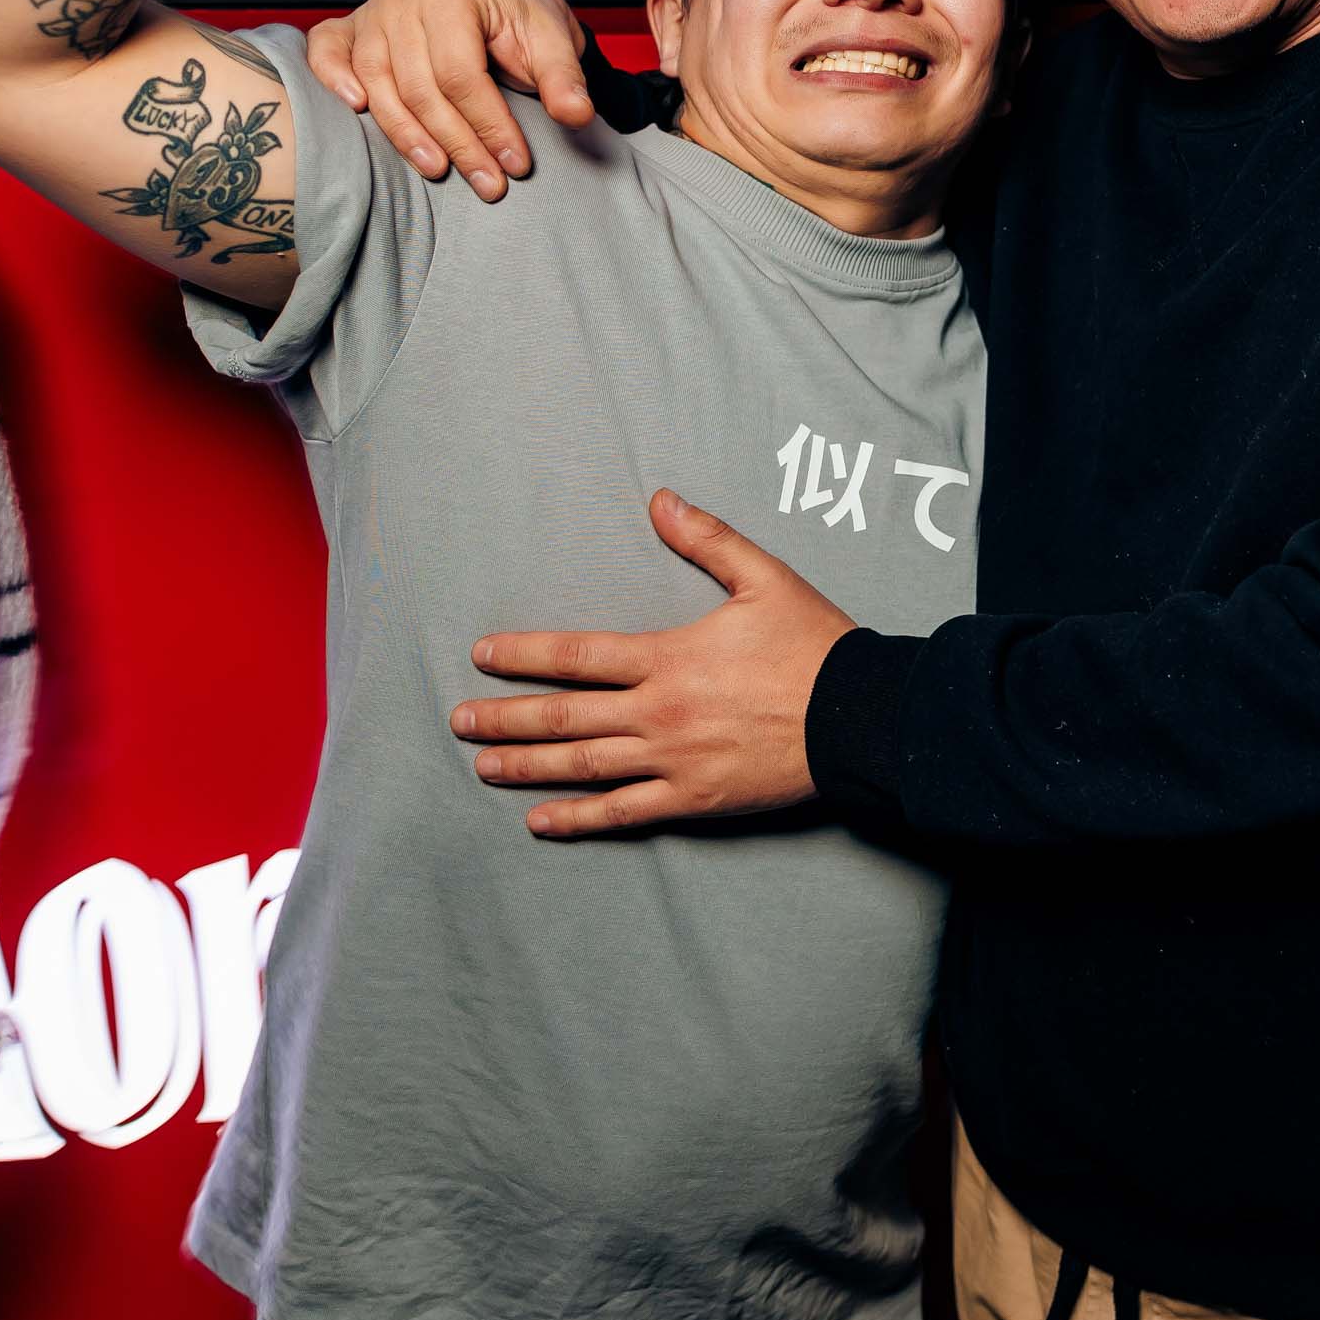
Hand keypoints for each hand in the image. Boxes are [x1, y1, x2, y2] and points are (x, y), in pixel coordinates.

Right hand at [307, 0, 593, 197]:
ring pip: (379, 85)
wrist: (494, 2)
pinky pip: (326, 52)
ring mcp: (373, 15)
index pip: (462, 75)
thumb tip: (576, 115)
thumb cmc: (519, 21)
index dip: (489, 125)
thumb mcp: (552, 39)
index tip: (515, 165)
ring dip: (406, 135)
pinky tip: (356, 110)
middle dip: (458, 143)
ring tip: (438, 171)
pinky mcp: (351, 30)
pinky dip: (332, 79)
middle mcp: (404, 1)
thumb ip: (563, 77)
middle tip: (490, 185)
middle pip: (421, 88)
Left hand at [450, 492, 853, 832]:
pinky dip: (579, 818)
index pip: (576, 656)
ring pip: (584, 766)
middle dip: (506, 718)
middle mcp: (659, 712)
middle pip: (565, 716)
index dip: (524, 655)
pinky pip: (624, 812)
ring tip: (484, 766)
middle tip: (459, 720)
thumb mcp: (765, 579)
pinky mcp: (695, 800)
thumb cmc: (814, 648)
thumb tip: (661, 499)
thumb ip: (708, 539)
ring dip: (527, 766)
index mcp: (669, 658)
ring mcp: (673, 761)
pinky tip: (542, 821)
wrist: (860, 719)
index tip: (483, 656)